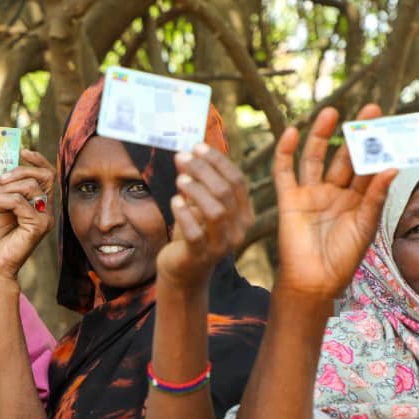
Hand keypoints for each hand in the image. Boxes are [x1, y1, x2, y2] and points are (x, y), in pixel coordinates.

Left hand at [0, 149, 54, 284]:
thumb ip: (5, 189)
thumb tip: (4, 168)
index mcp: (40, 204)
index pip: (48, 175)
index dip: (38, 160)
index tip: (22, 151)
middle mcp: (46, 211)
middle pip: (44, 176)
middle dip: (20, 171)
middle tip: (0, 178)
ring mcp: (44, 219)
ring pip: (30, 188)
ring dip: (2, 189)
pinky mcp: (38, 227)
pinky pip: (19, 203)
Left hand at [156, 143, 252, 290]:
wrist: (183, 272)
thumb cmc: (193, 233)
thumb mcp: (198, 206)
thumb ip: (197, 183)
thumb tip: (185, 154)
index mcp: (244, 214)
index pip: (238, 181)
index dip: (218, 161)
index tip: (196, 146)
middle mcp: (239, 230)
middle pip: (226, 192)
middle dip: (203, 170)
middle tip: (182, 158)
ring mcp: (221, 245)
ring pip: (216, 211)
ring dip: (196, 191)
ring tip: (180, 180)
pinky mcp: (201, 257)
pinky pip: (195, 233)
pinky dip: (185, 214)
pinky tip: (174, 202)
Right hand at [272, 105, 397, 299]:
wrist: (314, 282)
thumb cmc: (343, 260)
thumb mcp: (365, 226)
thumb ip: (376, 196)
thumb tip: (391, 167)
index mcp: (358, 202)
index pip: (370, 167)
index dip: (380, 148)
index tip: (391, 125)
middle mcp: (334, 194)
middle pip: (345, 157)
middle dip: (357, 134)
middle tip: (371, 109)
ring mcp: (311, 195)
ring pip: (315, 158)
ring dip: (321, 135)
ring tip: (332, 112)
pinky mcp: (289, 200)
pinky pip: (285, 172)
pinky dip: (286, 152)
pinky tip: (293, 132)